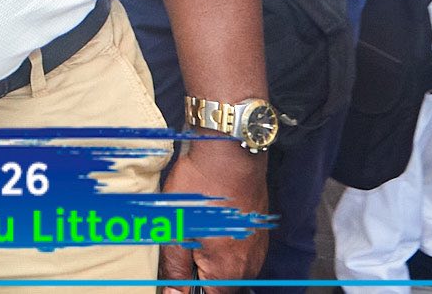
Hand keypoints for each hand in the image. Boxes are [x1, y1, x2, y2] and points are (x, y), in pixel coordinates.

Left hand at [158, 140, 268, 287]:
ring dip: (210, 260)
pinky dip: (222, 245)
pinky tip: (208, 224)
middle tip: (183, 248)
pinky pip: (239, 250)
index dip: (190, 290)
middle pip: (222, 286)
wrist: (229, 151)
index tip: (179, 277)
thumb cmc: (201, 186)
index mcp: (228, 271)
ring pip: (231, 268)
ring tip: (193, 234)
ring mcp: (256, 247)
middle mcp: (249, 264)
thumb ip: (174, 270)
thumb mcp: (175, 230)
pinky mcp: (256, 230)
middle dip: (199, 274)